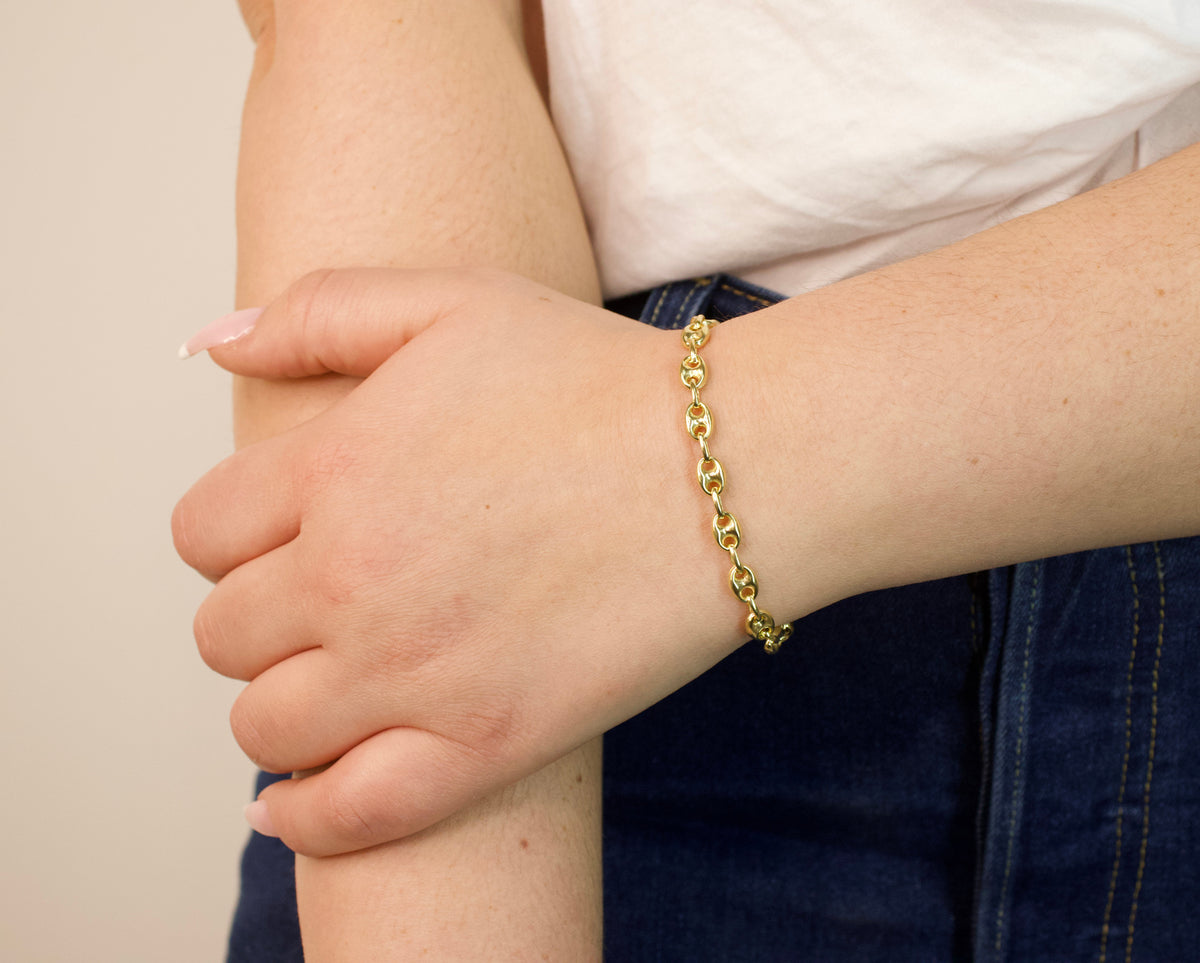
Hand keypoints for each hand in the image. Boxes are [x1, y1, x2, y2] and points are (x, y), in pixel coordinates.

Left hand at [174, 267, 751, 855]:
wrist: (732, 471)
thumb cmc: (603, 383)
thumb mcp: (454, 302)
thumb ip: (319, 313)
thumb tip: (212, 341)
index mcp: (334, 471)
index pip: (200, 534)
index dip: (234, 538)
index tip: (280, 541)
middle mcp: (353, 580)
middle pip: (225, 636)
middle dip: (260, 619)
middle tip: (321, 607)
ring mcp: (415, 673)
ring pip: (266, 726)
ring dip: (281, 706)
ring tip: (328, 685)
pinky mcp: (484, 744)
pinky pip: (346, 815)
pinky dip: (304, 816)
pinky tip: (297, 800)